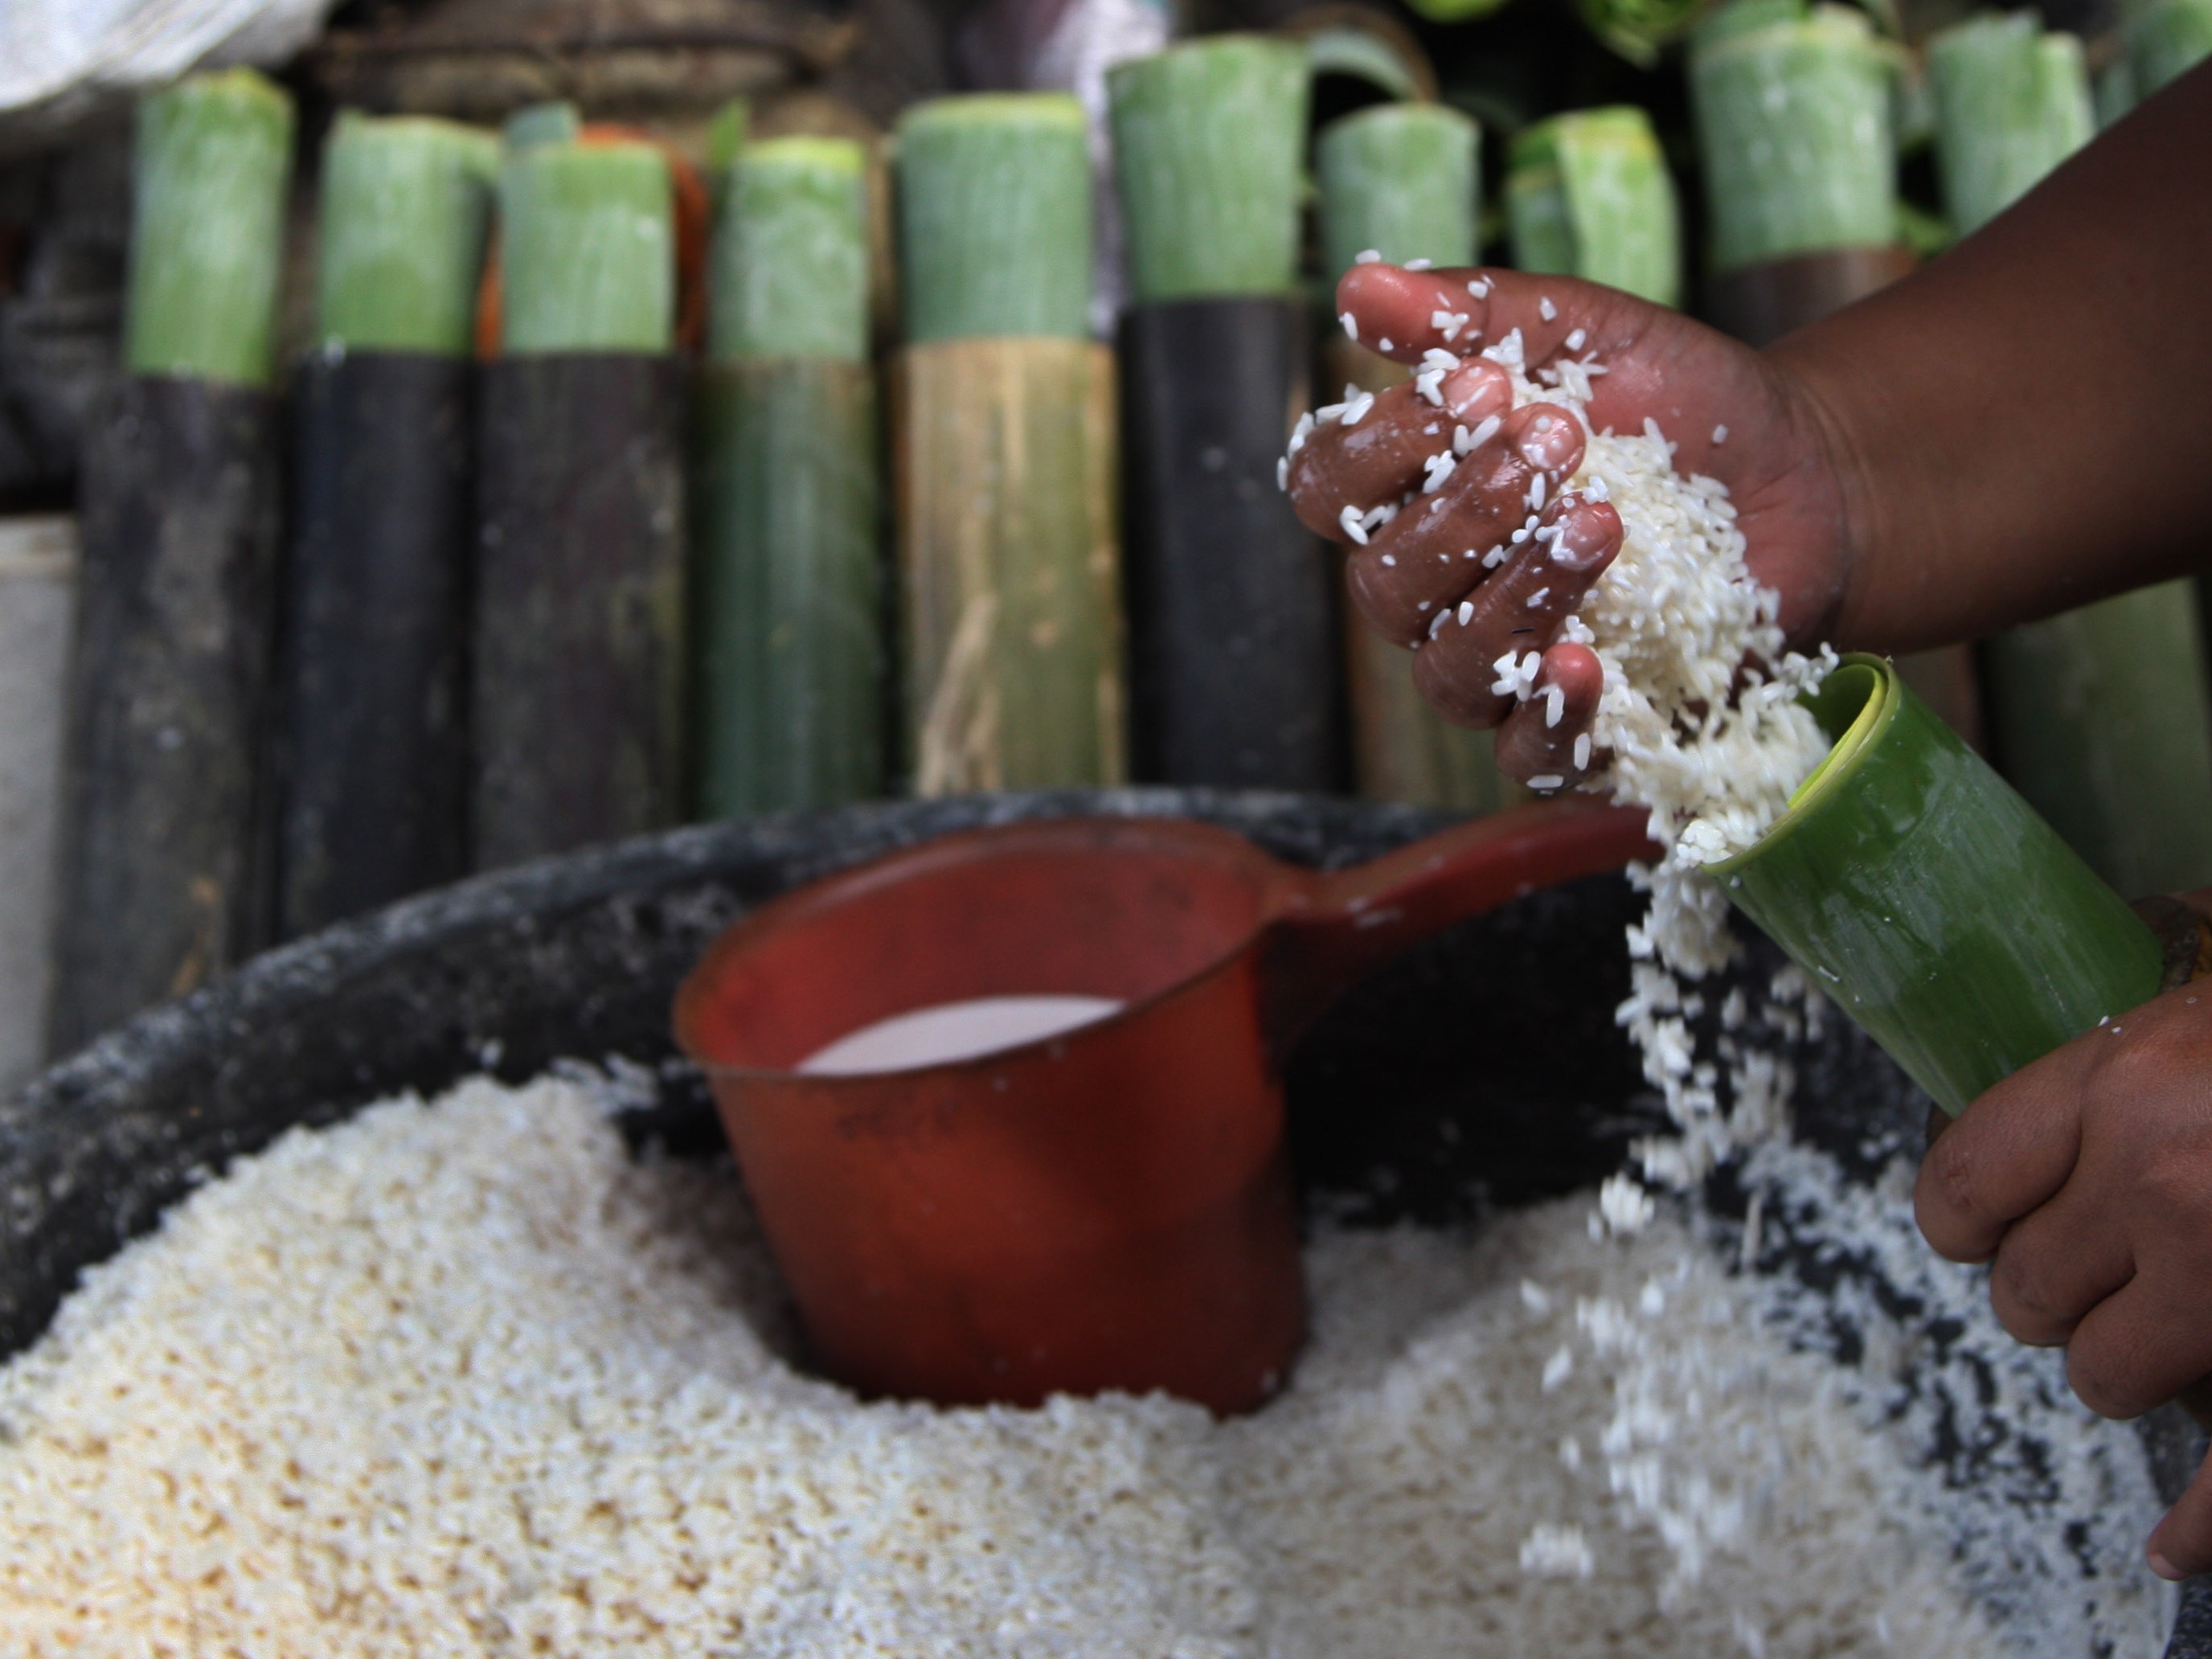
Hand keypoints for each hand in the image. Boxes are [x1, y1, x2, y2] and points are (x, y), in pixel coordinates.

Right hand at [1285, 262, 1859, 785]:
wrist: (1809, 484)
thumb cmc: (1682, 411)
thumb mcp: (1591, 338)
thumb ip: (1478, 315)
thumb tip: (1357, 286)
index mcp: (1413, 498)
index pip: (1328, 490)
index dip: (1382, 445)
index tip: (1481, 386)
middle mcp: (1437, 597)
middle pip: (1383, 585)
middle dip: (1465, 510)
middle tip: (1558, 439)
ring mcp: (1503, 674)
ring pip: (1449, 667)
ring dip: (1514, 592)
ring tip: (1599, 521)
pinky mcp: (1580, 735)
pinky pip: (1526, 756)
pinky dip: (1548, 716)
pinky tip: (1585, 663)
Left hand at [1915, 975, 2211, 1580]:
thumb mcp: (2204, 1019)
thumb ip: (2126, 1068)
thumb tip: (2049, 1124)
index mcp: (2124, 1081)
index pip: (1965, 1181)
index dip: (1962, 1221)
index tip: (1979, 1231)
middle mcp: (2160, 1177)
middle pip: (2027, 1289)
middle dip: (2056, 1293)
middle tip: (2101, 1276)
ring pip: (2103, 1375)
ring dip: (2125, 1364)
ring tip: (2172, 1325)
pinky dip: (2197, 1524)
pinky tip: (2169, 1547)